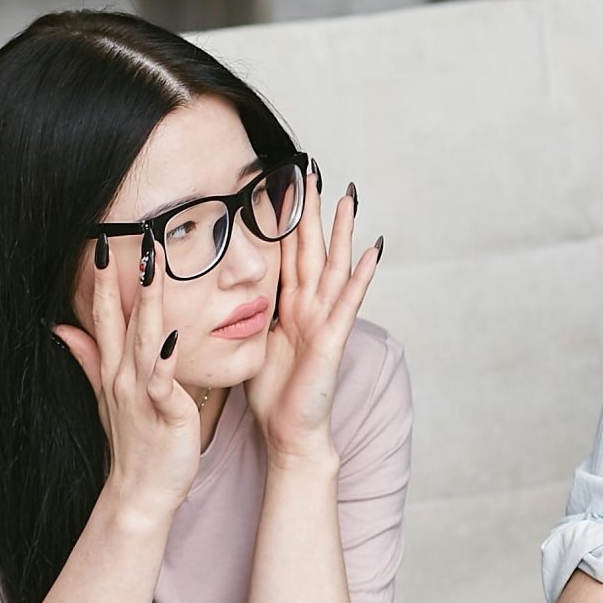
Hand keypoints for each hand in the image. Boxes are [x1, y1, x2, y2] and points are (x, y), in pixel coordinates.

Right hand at [55, 232, 200, 518]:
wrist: (140, 493)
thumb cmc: (134, 444)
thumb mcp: (105, 396)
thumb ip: (87, 358)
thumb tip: (60, 326)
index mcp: (113, 369)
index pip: (104, 315)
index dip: (102, 279)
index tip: (105, 241)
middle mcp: (123, 376)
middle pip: (121, 318)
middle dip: (124, 278)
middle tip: (133, 235)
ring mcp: (141, 393)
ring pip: (145, 339)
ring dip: (148, 303)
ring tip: (154, 267)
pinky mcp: (164, 412)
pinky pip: (164, 382)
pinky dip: (167, 361)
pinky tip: (174, 337)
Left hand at [248, 163, 381, 464]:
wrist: (287, 432)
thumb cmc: (272, 394)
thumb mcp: (253, 343)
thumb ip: (250, 314)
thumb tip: (231, 292)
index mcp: (288, 306)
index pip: (286, 253)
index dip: (284, 219)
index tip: (282, 183)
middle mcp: (309, 307)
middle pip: (311, 249)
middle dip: (312, 211)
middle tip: (313, 170)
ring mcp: (324, 321)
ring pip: (333, 266)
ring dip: (341, 231)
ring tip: (349, 196)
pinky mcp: (332, 340)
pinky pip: (348, 302)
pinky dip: (361, 276)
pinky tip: (372, 250)